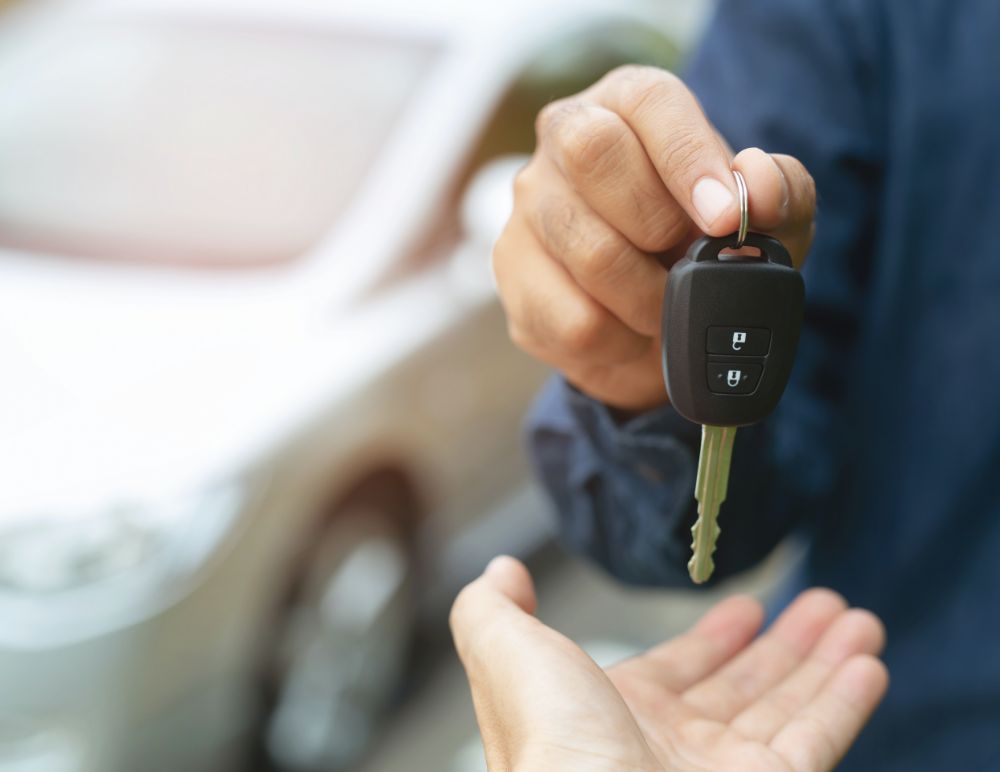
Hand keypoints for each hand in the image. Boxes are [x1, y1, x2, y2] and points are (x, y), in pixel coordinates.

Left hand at [451, 557, 886, 771]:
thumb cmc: (551, 750)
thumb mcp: (508, 658)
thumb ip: (494, 611)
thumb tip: (503, 570)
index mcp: (608, 714)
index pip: (674, 670)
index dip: (712, 639)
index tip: (747, 609)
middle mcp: (666, 748)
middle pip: (740, 687)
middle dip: (782, 645)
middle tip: (823, 604)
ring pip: (784, 708)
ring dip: (823, 661)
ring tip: (857, 618)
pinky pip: (815, 742)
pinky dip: (844, 702)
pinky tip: (868, 664)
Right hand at [493, 66, 815, 410]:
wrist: (656, 325)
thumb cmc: (707, 249)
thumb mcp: (768, 221)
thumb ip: (782, 193)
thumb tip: (758, 185)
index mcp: (629, 103)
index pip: (648, 101)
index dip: (689, 158)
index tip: (725, 218)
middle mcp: (565, 138)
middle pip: (592, 153)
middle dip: (657, 223)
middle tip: (687, 262)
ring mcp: (528, 206)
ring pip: (587, 250)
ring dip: (649, 298)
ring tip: (666, 306)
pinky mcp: (512, 273)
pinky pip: (574, 321)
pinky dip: (622, 343)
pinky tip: (630, 333)